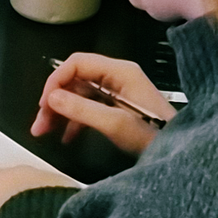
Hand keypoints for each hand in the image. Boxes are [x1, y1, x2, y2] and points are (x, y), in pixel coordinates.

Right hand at [32, 52, 170, 156]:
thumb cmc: (152, 136)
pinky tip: (65, 137)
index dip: (56, 81)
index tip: (43, 104)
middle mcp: (117, 77)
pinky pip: (89, 107)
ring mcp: (118, 92)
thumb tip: (51, 98)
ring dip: (60, 111)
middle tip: (39, 124)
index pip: (77, 63)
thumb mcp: (115, 123)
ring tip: (44, 132)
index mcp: (119, 72)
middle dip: (54, 99)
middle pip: (75, 79)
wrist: (178, 153)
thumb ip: (82, 109)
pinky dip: (74, 120)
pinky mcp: (119, 108)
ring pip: (79, 94)